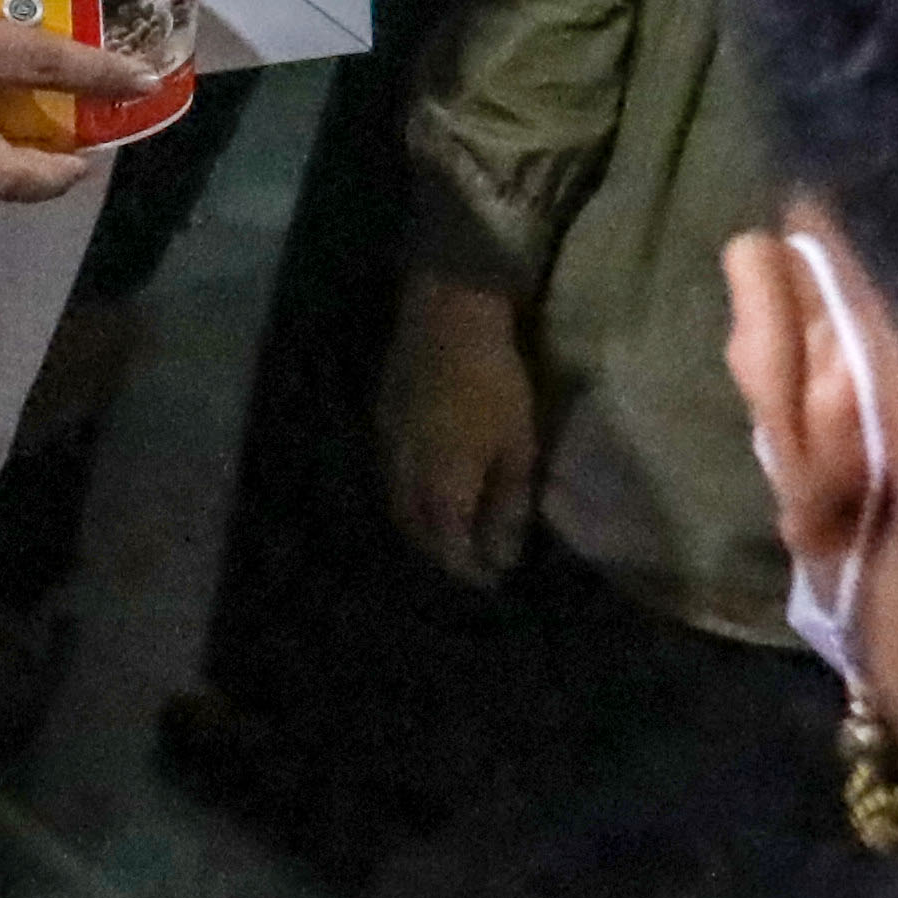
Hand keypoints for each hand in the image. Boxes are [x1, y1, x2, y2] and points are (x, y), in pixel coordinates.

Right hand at [383, 271, 542, 584]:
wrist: (445, 317)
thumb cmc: (493, 383)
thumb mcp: (517, 447)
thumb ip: (507, 505)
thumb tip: (502, 555)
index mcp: (439, 490)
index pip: (449, 548)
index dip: (470, 569)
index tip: (493, 579)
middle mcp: (404, 479)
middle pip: (416, 532)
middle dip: (442, 552)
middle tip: (471, 556)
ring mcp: (387, 449)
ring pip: (398, 505)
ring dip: (422, 524)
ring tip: (451, 526)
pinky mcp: (381, 423)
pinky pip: (392, 476)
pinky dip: (410, 494)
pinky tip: (429, 484)